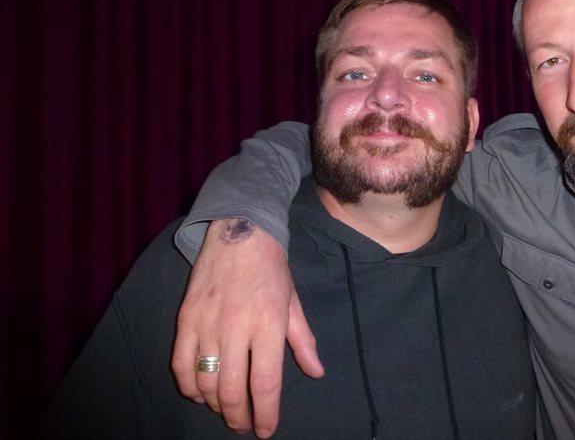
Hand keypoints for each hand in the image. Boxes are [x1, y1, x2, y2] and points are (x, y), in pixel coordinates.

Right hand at [172, 218, 323, 436]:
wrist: (239, 230)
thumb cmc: (272, 268)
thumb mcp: (293, 302)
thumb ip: (303, 341)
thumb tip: (316, 372)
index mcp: (268, 323)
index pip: (265, 383)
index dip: (265, 413)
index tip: (266, 430)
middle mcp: (236, 327)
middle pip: (232, 390)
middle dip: (239, 418)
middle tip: (244, 426)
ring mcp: (206, 323)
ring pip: (205, 383)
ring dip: (216, 405)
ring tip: (227, 409)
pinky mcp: (185, 318)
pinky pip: (181, 365)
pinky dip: (189, 387)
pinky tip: (200, 393)